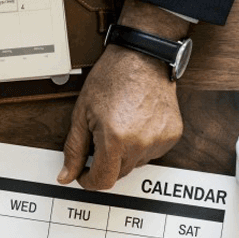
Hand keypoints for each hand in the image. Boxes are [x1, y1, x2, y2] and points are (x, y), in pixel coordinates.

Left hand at [58, 0, 190, 190]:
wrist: (142, 57)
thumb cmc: (112, 78)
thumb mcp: (82, 113)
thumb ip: (74, 149)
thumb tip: (66, 175)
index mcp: (115, 138)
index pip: (103, 181)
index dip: (89, 180)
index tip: (84, 174)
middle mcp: (140, 143)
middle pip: (119, 174)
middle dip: (105, 163)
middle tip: (100, 138)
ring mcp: (159, 140)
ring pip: (135, 164)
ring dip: (124, 154)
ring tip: (120, 126)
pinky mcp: (172, 135)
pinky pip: (152, 153)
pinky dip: (142, 145)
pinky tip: (136, 124)